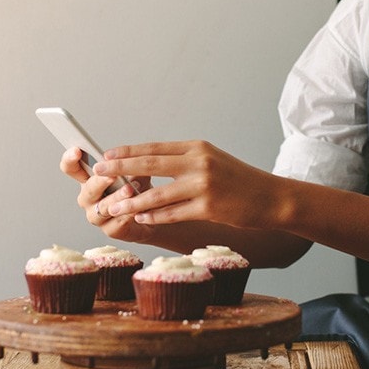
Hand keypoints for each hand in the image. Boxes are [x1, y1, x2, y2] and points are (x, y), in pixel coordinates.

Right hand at [58, 146, 153, 242]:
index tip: (76, 151)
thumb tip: (132, 163)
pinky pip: (116, 223)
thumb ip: (132, 167)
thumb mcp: (136, 173)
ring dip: (116, 198)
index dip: (70, 160)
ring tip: (129, 190)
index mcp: (89, 180)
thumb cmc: (138, 191)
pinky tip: (135, 209)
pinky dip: (126, 215)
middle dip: (100, 181)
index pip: (71, 169)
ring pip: (102, 207)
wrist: (151, 216)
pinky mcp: (110, 230)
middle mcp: (88, 198)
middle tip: (111, 175)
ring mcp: (97, 216)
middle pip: (88, 189)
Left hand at [93, 140, 285, 229]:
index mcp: (197, 148)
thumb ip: (184, 162)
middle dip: (120, 169)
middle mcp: (198, 162)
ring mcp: (203, 185)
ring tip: (111, 207)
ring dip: (131, 202)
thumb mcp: (212, 161)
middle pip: (150, 164)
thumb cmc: (239, 181)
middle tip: (97, 173)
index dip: (128, 152)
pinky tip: (140, 220)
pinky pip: (173, 214)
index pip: (155, 147)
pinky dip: (154, 217)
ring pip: (157, 194)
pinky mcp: (208, 208)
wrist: (271, 197)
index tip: (106, 155)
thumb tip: (151, 165)